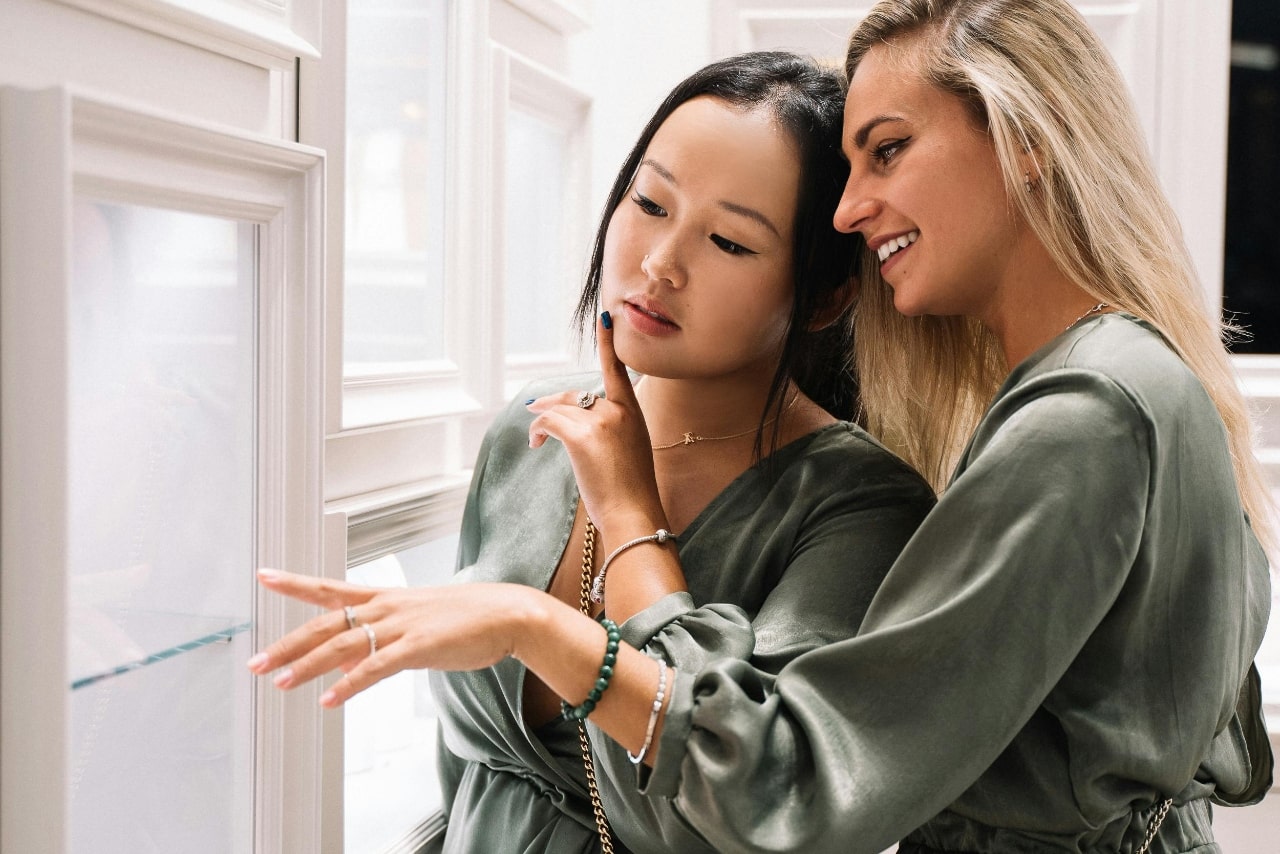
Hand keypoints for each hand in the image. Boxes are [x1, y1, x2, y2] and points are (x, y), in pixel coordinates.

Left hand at [247, 568, 542, 706]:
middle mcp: (386, 607)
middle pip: (325, 624)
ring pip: (343, 645)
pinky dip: (349, 685)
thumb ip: (377, 644)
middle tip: (255, 662)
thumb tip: (345, 666)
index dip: (294, 583)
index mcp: (384, 598)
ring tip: (280, 682)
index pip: (329, 589)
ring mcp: (401, 625)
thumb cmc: (465, 620)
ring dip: (308, 665)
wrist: (508, 613)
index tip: (263, 576)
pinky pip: (376, 667)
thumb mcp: (414, 627)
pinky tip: (329, 700)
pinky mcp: (418, 646)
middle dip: (287, 644)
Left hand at [526, 313, 667, 536]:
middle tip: (534, 411)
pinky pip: (549, 423)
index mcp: (633, 412)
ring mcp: (601, 422)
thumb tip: (580, 425)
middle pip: (575, 394)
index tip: (605, 316)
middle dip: (551, 402)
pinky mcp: (582, 438)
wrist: (632, 514)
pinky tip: (537, 444)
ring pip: (558, 410)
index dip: (608, 342)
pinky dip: (538, 432)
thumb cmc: (631, 491)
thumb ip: (612, 428)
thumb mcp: (630, 450)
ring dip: (542, 423)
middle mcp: (617, 411)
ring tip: (537, 440)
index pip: (618, 369)